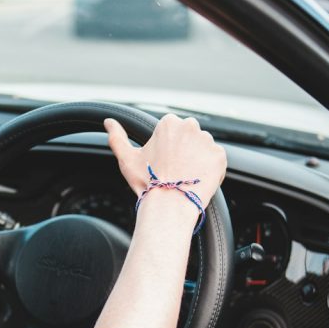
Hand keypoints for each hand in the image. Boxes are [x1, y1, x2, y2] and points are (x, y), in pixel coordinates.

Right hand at [104, 113, 226, 205]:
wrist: (169, 205)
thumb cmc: (147, 182)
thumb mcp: (127, 158)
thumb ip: (117, 137)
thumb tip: (109, 122)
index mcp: (169, 123)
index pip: (173, 131)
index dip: (168, 148)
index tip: (165, 162)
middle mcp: (190, 127)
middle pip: (189, 137)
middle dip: (185, 150)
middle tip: (175, 170)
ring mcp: (207, 141)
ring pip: (203, 148)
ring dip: (197, 158)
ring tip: (186, 177)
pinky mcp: (219, 156)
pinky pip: (216, 160)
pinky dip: (209, 169)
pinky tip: (197, 180)